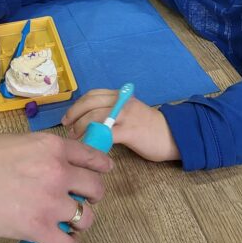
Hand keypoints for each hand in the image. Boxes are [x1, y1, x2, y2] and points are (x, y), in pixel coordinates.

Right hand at [0, 131, 112, 242]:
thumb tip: (51, 168)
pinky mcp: (38, 228)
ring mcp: (50, 201)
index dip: (100, 168)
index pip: (93, 157)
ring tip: (67, 225)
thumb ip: (41, 154)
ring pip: (86, 218)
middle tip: (78, 202)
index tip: (99, 174)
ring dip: (80, 223)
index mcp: (54, 147)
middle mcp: (59, 172)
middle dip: (91, 197)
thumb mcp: (19, 143)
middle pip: (96, 189)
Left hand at [62, 88, 179, 161]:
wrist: (174, 135)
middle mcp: (122, 103)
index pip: (93, 95)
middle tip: (67, 128)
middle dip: (74, 115)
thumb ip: (112, 111)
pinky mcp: (130, 131)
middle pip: (90, 104)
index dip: (77, 105)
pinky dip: (94, 139)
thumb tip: (89, 120)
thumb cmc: (149, 127)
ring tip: (76, 138)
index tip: (68, 117)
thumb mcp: (130, 112)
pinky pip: (106, 134)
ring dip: (81, 127)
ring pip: (95, 117)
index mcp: (121, 96)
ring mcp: (126, 116)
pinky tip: (89, 147)